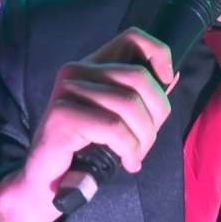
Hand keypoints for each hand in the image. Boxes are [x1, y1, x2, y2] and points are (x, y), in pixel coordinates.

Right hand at [0, 28, 176, 221]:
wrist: (49, 183)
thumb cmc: (86, 150)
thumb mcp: (118, 118)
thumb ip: (140, 97)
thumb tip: (171, 75)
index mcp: (91, 66)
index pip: (132, 38)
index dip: (158, 53)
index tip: (167, 82)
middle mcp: (76, 71)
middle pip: (138, 76)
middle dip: (156, 113)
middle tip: (147, 141)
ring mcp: (67, 91)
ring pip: (129, 104)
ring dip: (143, 138)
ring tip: (136, 155)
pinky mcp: (63, 115)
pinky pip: (114, 127)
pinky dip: (129, 148)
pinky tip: (128, 163)